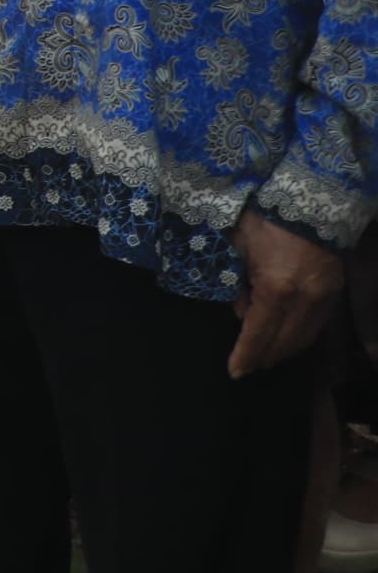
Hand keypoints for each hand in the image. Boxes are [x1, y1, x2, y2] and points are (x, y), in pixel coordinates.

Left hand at [230, 210, 345, 378]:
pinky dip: (302, 335)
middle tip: (248, 368)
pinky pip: (318, 323)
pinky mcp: (336, 290)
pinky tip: (289, 337)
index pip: (258, 333)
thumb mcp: (238, 247)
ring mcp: (325, 296)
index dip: (246, 355)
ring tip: (266, 357)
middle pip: (284, 342)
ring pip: (305, 337)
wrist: (312, 200)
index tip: (235, 372)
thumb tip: (240, 311)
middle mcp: (305, 299)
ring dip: (285, 350)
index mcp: (276, 288)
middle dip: (265, 358)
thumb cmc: (267, 220)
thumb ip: (236, 283)